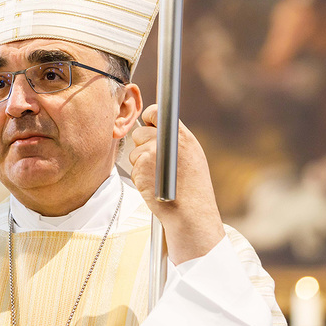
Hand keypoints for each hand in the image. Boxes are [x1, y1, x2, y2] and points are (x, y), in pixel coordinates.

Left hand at [129, 105, 224, 263]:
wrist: (191, 212)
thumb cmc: (193, 188)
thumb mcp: (192, 155)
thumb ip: (174, 139)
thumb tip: (156, 127)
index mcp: (181, 136)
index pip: (155, 113)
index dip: (149, 119)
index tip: (149, 125)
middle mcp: (166, 141)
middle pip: (140, 133)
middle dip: (143, 146)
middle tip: (157, 163)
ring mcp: (152, 153)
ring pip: (134, 152)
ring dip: (141, 164)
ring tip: (158, 177)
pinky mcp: (141, 167)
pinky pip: (133, 168)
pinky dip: (139, 177)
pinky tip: (153, 185)